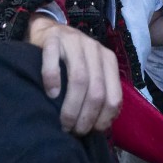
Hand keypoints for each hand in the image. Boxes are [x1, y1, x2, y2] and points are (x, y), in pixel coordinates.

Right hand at [28, 16, 122, 134]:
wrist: (48, 31)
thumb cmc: (70, 60)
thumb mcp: (91, 71)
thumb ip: (99, 91)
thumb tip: (101, 125)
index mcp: (108, 60)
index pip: (114, 96)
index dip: (103, 118)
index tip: (90, 131)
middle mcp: (94, 49)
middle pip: (96, 90)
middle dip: (85, 117)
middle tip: (73, 130)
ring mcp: (74, 41)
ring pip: (79, 79)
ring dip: (71, 106)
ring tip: (63, 123)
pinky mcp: (53, 39)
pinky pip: (53, 60)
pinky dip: (52, 80)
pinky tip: (50, 94)